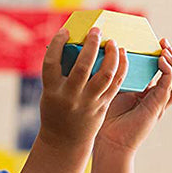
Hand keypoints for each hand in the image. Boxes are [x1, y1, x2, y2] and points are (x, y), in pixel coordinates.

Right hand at [38, 27, 129, 149]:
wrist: (65, 141)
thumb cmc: (55, 110)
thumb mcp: (49, 92)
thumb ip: (60, 72)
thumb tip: (74, 45)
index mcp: (51, 91)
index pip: (52, 62)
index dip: (57, 44)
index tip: (65, 31)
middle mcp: (70, 97)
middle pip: (82, 67)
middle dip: (91, 45)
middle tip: (96, 31)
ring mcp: (88, 102)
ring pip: (104, 75)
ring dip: (111, 56)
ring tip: (112, 42)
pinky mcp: (102, 106)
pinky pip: (115, 84)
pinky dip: (121, 67)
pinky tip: (122, 55)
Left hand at [94, 38, 171, 154]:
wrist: (109, 141)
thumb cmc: (107, 118)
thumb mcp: (112, 89)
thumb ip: (116, 74)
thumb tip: (110, 52)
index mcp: (147, 94)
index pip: (161, 72)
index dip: (162, 56)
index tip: (156, 41)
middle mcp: (156, 98)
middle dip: (171, 56)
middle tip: (163, 41)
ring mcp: (159, 103)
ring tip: (165, 50)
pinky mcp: (158, 107)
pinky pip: (170, 86)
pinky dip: (168, 71)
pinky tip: (161, 61)